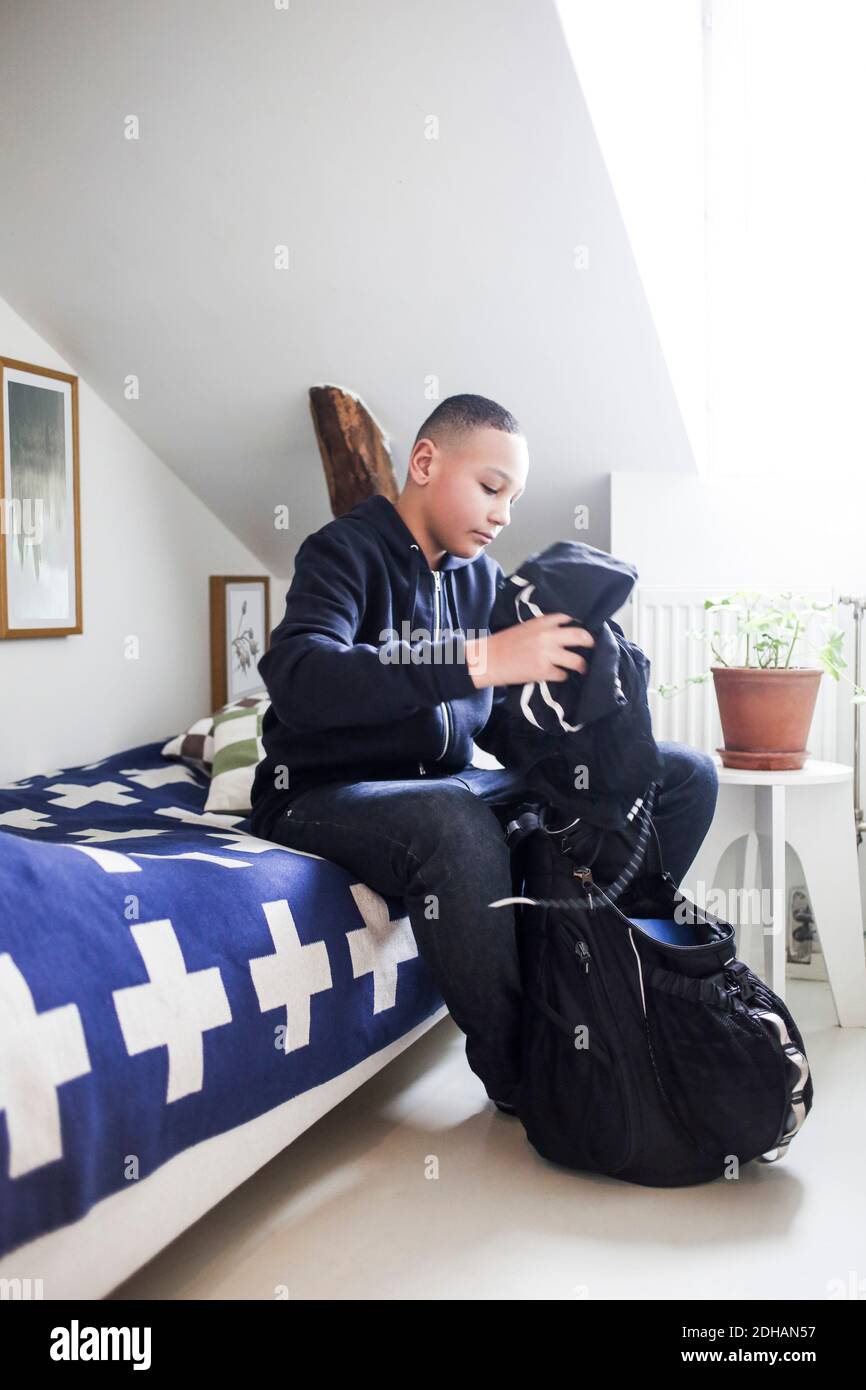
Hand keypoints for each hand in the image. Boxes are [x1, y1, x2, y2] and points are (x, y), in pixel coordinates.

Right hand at [466, 614, 594, 688]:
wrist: (487, 659)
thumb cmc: (502, 644)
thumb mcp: (524, 628)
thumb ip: (542, 628)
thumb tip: (560, 633)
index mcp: (541, 622)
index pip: (567, 618)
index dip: (577, 624)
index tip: (581, 631)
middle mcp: (548, 636)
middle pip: (580, 636)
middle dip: (590, 643)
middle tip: (592, 647)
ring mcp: (547, 654)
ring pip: (576, 660)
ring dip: (581, 665)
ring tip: (582, 668)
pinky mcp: (543, 671)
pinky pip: (562, 674)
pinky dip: (562, 675)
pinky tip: (557, 675)